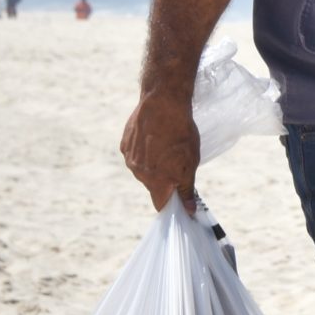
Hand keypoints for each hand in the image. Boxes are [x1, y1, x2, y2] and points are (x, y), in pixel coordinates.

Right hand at [120, 87, 200, 212]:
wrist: (162, 104)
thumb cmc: (181, 134)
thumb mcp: (190, 163)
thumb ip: (186, 189)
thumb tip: (189, 210)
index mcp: (155, 181)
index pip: (160, 204)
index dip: (170, 204)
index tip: (179, 200)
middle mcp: (138, 173)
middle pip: (152, 184)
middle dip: (164, 179)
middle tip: (177, 161)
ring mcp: (129, 158)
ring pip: (143, 168)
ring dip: (154, 162)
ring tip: (166, 145)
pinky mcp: (124, 144)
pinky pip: (135, 154)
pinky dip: (144, 150)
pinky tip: (155, 137)